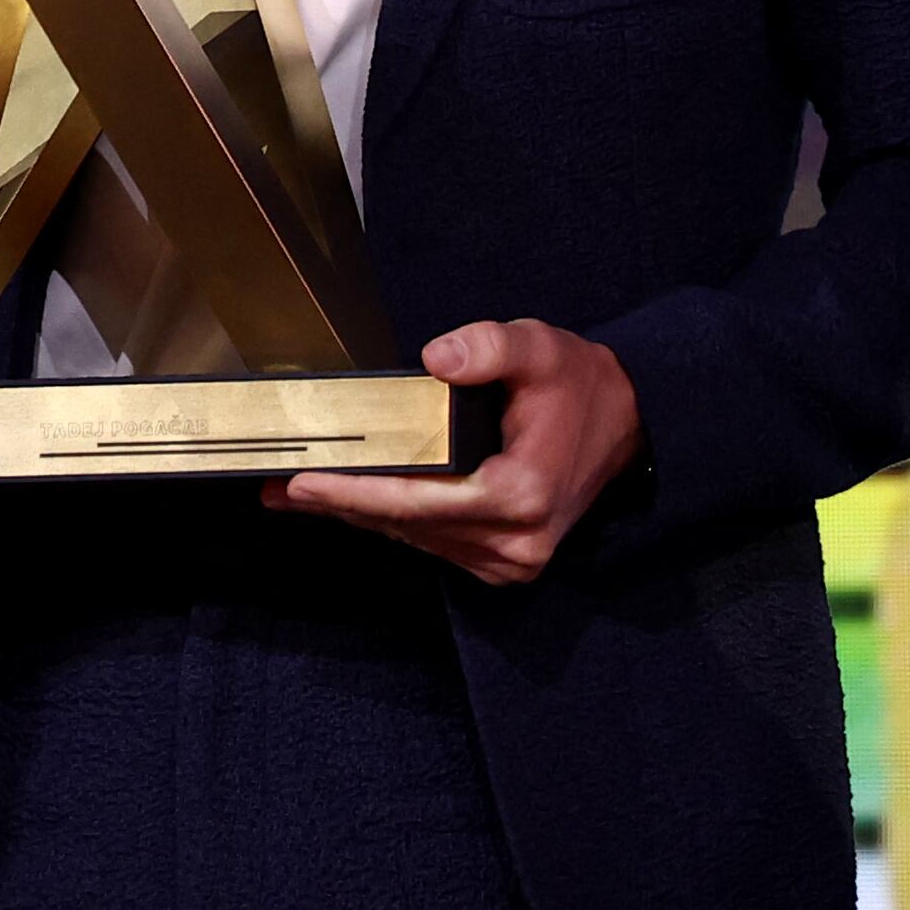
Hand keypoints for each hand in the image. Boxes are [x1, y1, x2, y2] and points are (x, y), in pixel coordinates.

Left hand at [270, 318, 640, 584]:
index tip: (304, 481)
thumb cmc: (579, 387)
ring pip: (416, 538)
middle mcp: (514, 542)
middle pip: (408, 525)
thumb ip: (491, 347)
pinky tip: (353, 503)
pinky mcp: (505, 563)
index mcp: (519, 495)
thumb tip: (439, 356)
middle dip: (342, 504)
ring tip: (300, 494)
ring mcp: (510, 561)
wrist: (630, 425)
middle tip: (280, 487)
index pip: (417, 501)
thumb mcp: (540, 348)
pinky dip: (392, 521)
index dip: (356, 493)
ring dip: (360, 515)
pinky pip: (434, 542)